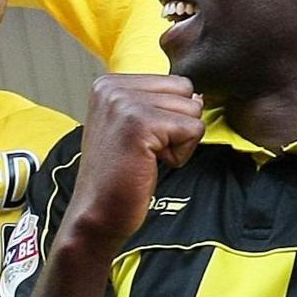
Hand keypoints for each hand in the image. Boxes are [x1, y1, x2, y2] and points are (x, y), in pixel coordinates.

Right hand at [63, 74, 203, 251]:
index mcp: (110, 83)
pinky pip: (192, 129)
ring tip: (146, 158)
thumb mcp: (136, 128)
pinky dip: (180, 154)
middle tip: (146, 151)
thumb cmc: (119, 177)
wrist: (98, 213)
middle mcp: (113, 87)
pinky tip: (151, 165)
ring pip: (192, 110)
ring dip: (179, 141)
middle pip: (186, 92)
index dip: (170, 117)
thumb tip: (198, 97)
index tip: (141, 140)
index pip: (175, 82)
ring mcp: (124, 103)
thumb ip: (161, 105)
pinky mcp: (140, 123)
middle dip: (178, 126)